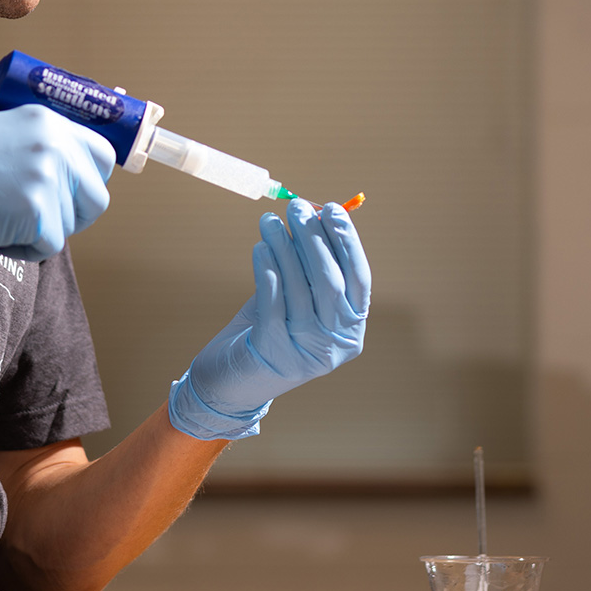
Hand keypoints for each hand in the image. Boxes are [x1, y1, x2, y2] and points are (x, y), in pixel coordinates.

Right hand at [0, 105, 113, 265]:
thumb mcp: (1, 135)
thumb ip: (39, 147)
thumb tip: (69, 173)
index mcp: (48, 122)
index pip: (101, 154)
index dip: (88, 180)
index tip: (73, 195)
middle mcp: (55, 145)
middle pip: (95, 197)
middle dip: (71, 215)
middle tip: (34, 218)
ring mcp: (48, 178)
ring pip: (70, 225)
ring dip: (41, 232)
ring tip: (1, 217)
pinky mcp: (38, 212)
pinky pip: (49, 247)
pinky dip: (24, 250)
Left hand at [169, 198, 371, 439]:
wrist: (231, 383)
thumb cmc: (269, 331)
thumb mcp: (297, 299)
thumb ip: (309, 265)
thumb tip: (313, 213)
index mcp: (352, 330)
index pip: (360, 278)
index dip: (348, 241)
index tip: (333, 209)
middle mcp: (336, 345)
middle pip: (331, 281)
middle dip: (314, 238)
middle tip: (296, 208)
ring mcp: (307, 352)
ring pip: (300, 288)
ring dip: (285, 247)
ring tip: (269, 221)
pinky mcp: (273, 352)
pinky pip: (273, 301)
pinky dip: (267, 269)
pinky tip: (260, 247)